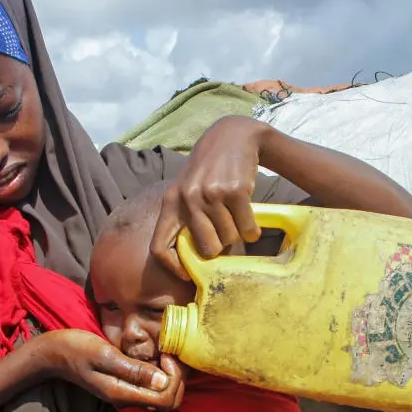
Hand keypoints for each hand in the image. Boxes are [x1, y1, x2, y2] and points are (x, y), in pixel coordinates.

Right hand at [36, 329, 185, 411]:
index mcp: (122, 393)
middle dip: (177, 379)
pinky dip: (160, 373)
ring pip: (161, 395)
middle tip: (169, 353)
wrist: (53, 354)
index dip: (174, 379)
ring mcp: (125, 393)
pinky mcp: (124, 384)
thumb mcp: (104, 355)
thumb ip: (133, 370)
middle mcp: (127, 398)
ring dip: (170, 376)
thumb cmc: (76, 349)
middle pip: (168, 401)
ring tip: (164, 352)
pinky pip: (151, 386)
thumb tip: (162, 381)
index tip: (166, 355)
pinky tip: (155, 355)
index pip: (166, 400)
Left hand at [151, 115, 267, 279]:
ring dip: (237, 235)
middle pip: (205, 248)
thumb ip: (186, 219)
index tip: (189, 274)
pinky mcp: (235, 191)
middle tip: (226, 237)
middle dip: (220, 249)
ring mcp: (211, 194)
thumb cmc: (209, 171)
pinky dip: (252, 230)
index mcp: (170, 203)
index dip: (173, 267)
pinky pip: (247, 229)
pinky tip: (250, 217)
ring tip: (236, 217)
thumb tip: (200, 261)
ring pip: (229, 239)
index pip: (159, 247)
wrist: (232, 137)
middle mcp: (187, 199)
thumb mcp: (187, 190)